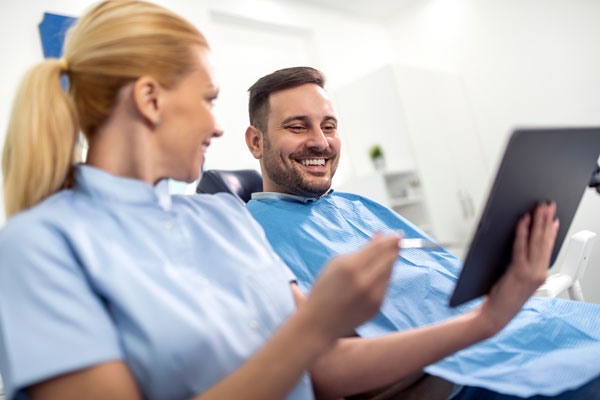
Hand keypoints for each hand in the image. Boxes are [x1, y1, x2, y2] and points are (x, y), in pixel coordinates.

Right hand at [302, 234, 399, 341]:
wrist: (319, 322)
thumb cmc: (324, 290)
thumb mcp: (336, 264)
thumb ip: (360, 250)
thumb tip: (379, 236)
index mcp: (351, 266)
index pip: (379, 248)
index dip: (390, 240)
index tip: (397, 234)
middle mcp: (364, 280)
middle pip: (389, 259)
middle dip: (394, 248)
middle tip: (398, 241)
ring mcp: (373, 295)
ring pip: (389, 272)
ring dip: (389, 262)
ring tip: (385, 256)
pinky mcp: (377, 306)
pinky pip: (385, 285)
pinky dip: (384, 277)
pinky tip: (377, 274)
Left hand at [481, 202, 559, 333]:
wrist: (495, 316)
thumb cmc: (502, 298)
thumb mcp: (517, 279)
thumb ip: (522, 264)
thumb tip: (521, 243)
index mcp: (540, 274)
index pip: (548, 248)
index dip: (552, 231)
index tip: (553, 218)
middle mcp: (539, 272)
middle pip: (544, 241)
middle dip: (546, 220)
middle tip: (547, 205)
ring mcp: (530, 272)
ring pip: (536, 241)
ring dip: (538, 222)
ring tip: (539, 208)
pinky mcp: (518, 272)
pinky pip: (520, 247)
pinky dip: (522, 231)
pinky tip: (523, 220)